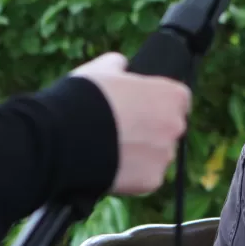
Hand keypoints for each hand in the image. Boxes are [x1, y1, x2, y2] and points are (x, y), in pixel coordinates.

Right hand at [71, 52, 192, 195]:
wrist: (66, 137)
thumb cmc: (85, 97)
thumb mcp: (101, 69)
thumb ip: (118, 65)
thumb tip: (121, 65)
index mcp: (172, 95)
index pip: (178, 99)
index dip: (157, 103)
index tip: (140, 107)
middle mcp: (176, 125)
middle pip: (169, 129)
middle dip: (151, 130)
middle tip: (122, 130)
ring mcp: (165, 155)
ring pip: (157, 156)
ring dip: (142, 154)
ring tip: (111, 150)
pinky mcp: (152, 181)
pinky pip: (145, 178)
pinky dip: (131, 175)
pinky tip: (110, 166)